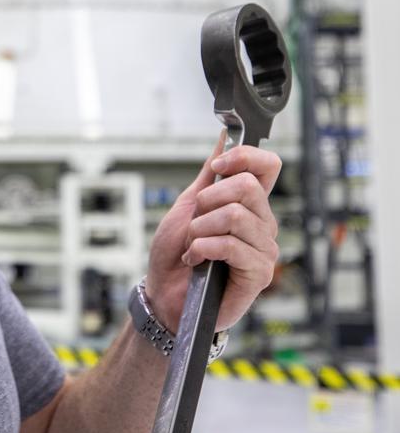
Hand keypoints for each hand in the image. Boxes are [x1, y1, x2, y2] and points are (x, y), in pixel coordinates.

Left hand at [144, 135, 281, 332]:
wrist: (164, 294)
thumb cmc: (175, 254)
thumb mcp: (188, 205)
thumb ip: (208, 175)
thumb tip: (225, 138)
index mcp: (250, 204)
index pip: (268, 166)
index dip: (243, 157)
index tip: (215, 169)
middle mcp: (263, 224)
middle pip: (248, 186)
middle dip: (208, 200)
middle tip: (195, 222)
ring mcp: (264, 249)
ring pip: (236, 215)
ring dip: (201, 229)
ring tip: (192, 245)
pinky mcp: (259, 273)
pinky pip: (232, 245)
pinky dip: (203, 248)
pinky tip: (195, 260)